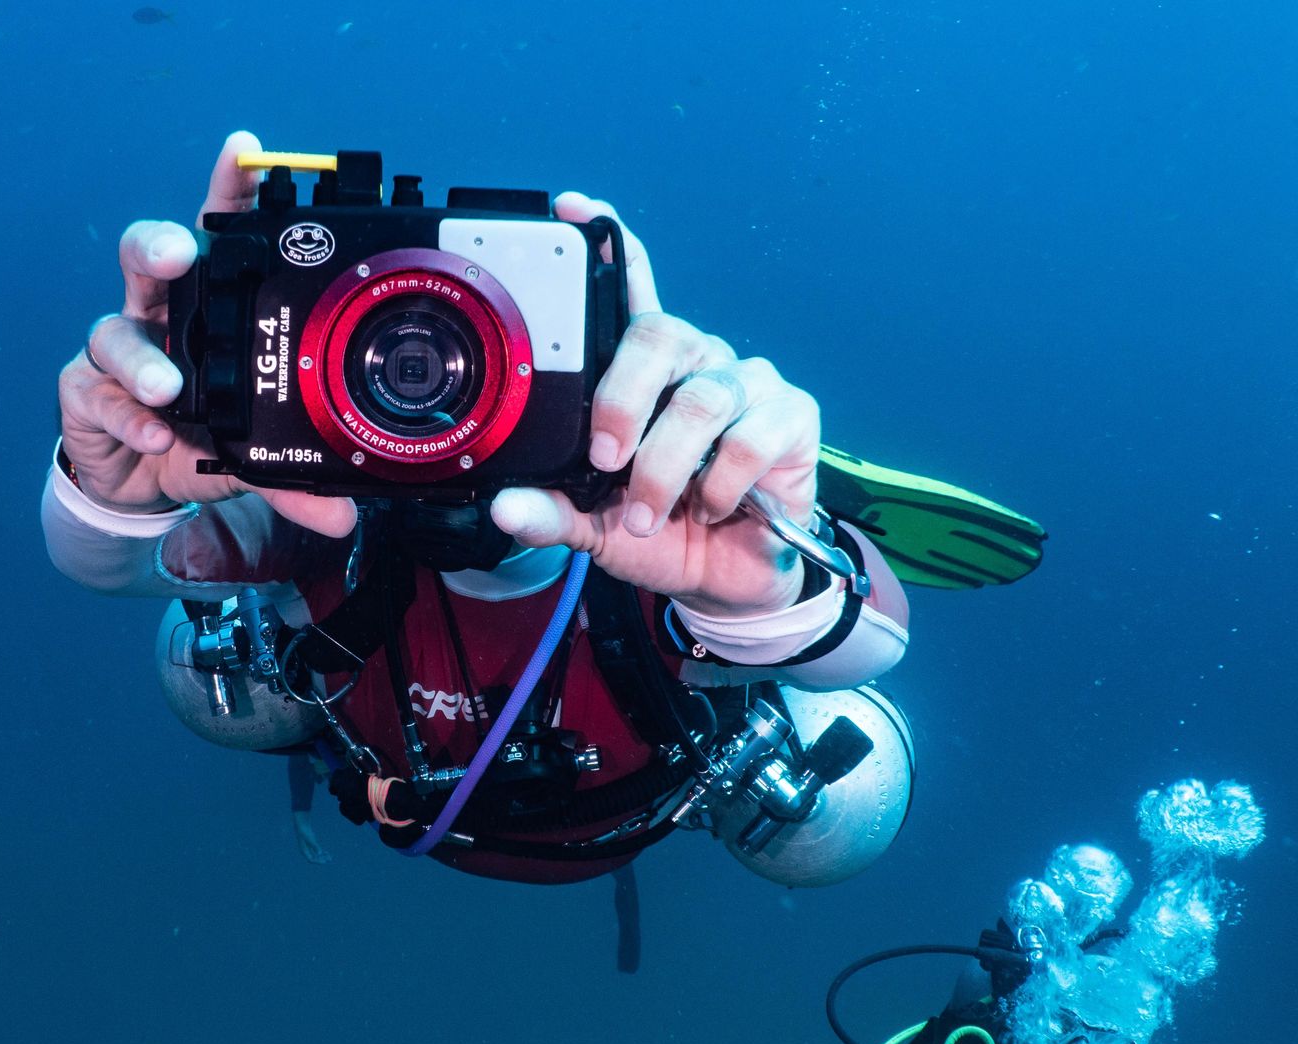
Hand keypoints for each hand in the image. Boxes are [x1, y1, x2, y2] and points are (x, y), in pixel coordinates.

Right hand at [57, 131, 356, 538]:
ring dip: (142, 358)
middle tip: (177, 253)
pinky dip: (127, 417)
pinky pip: (98, 395)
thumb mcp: (252, 458)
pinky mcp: (85, 393)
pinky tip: (154, 436)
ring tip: (169, 389)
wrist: (141, 487)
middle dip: (157, 246)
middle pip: (145, 256)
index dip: (227, 188)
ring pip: (115, 328)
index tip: (246, 151)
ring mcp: (117, 351)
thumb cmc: (200, 440)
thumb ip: (294, 481)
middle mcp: (159, 315)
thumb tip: (344, 515)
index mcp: (207, 306)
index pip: (216, 234)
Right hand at [291, 811, 331, 864]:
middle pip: (314, 859)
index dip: (317, 861)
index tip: (324, 862)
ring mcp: (309, 849)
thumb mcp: (310, 839)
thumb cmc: (305, 832)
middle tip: (329, 860)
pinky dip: (322, 853)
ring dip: (322, 857)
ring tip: (330, 858)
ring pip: (316, 856)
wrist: (302, 826)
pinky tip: (327, 853)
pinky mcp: (312, 846)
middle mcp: (306, 852)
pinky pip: (317, 852)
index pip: (311, 859)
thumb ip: (315, 846)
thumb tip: (320, 853)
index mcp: (304, 851)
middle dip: (321, 859)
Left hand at [488, 194, 817, 618]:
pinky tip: (712, 505)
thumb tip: (505, 506)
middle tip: (605, 458)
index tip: (573, 209)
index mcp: (645, 372)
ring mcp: (748, 383)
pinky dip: (721, 483)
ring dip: (666, 467)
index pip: (629, 288)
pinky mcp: (792, 417)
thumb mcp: (593, 526)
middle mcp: (697, 361)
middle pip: (660, 334)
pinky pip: (752, 436)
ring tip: (649, 513)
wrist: (726, 579)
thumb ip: (551, 510)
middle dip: (623, 400)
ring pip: (702, 398)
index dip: (607, 243)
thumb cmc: (659, 531)